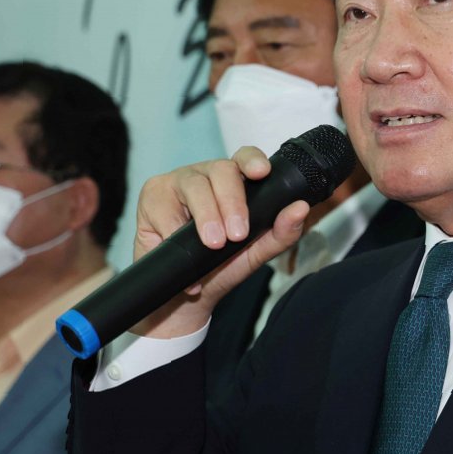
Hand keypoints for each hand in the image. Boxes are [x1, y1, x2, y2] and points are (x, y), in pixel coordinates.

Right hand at [129, 146, 309, 337]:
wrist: (184, 295)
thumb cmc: (221, 265)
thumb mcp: (255, 252)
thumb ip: (280, 232)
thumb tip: (300, 209)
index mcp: (235, 181)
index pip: (245, 158)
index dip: (253, 160)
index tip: (262, 172)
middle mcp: (207, 175)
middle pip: (221, 171)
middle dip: (232, 203)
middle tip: (236, 235)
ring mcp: (178, 181)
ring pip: (194, 187)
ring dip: (206, 216)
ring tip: (213, 243)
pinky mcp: (152, 195)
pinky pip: (163, 209)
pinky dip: (173, 235)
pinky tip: (180, 253)